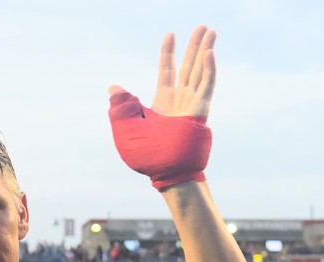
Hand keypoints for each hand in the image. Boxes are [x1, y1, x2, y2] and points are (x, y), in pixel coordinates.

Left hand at [107, 27, 215, 189]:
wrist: (163, 173)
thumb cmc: (146, 157)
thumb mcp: (127, 128)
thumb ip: (122, 105)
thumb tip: (112, 87)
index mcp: (162, 102)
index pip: (167, 71)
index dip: (168, 52)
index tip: (170, 34)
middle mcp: (179, 101)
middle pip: (188, 66)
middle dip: (194, 46)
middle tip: (202, 26)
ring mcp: (191, 105)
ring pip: (200, 71)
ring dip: (205, 50)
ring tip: (211, 31)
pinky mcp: (200, 112)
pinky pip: (206, 87)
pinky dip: (208, 70)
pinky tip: (209, 53)